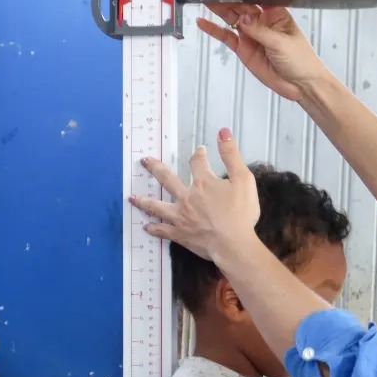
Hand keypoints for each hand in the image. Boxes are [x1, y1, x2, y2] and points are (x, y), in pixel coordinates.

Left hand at [130, 128, 259, 262]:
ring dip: (144, 201)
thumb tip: (223, 132)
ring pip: (157, 206)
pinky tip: (147, 227)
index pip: (198, 163)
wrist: (233, 244)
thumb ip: (232, 155)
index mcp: (203, 183)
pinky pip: (163, 230)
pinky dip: (155, 229)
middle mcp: (187, 197)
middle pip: (167, 179)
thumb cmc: (241, 213)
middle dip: (156, 168)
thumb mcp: (243, 180)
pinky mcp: (180, 234)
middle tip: (144, 161)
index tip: (200, 150)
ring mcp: (180, 216)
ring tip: (132, 197)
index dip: (199, 154)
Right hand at [198, 3, 330, 100]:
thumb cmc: (301, 61)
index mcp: (275, 14)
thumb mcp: (281, 43)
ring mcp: (251, 35)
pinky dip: (214, 30)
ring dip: (218, 9)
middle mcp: (262, 22)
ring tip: (205, 0)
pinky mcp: (244, 48)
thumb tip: (243, 19)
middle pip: (240, 5)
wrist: (302, 86)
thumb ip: (260, 30)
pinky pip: (226, 36)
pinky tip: (204, 22)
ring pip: (231, 18)